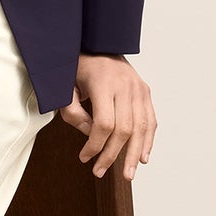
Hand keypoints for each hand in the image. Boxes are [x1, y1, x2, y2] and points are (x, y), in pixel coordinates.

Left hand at [60, 53, 156, 179]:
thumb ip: (73, 113)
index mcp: (104, 83)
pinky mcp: (145, 91)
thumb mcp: (65, 86)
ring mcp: (139, 88)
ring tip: (128, 175)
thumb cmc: (78, 64)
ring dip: (134, 154)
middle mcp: (126, 85)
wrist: (97, 41)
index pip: (104, 124)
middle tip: (100, 171)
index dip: (94, 145)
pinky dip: (148, 140)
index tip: (84, 157)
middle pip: (124, 129)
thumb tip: (90, 136)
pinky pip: (150, 120)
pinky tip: (142, 157)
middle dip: (112, 155)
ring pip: (141, 128)